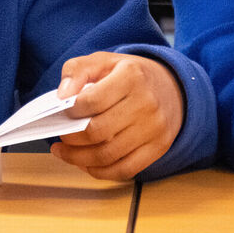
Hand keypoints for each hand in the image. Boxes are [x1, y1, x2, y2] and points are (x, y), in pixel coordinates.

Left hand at [49, 52, 184, 180]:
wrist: (172, 87)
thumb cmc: (130, 76)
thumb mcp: (103, 60)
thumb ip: (77, 70)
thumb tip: (62, 96)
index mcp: (131, 77)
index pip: (91, 101)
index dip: (70, 110)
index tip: (62, 112)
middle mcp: (146, 103)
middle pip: (97, 131)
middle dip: (71, 138)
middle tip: (61, 135)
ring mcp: (153, 128)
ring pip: (107, 155)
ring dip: (78, 158)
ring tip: (65, 152)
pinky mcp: (158, 148)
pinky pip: (124, 170)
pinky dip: (99, 171)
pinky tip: (86, 163)